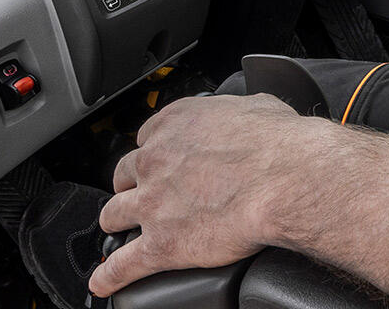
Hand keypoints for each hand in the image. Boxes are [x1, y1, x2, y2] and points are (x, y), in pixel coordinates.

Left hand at [89, 94, 325, 297]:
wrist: (284, 180)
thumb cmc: (278, 144)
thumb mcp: (257, 106)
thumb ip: (237, 111)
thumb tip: (246, 115)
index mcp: (176, 125)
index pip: (148, 136)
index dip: (155, 151)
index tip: (162, 159)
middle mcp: (155, 160)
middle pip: (124, 174)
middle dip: (131, 184)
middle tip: (144, 194)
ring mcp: (152, 204)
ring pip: (114, 214)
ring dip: (116, 222)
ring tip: (119, 232)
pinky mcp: (160, 244)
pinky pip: (123, 264)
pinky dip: (109, 275)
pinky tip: (104, 282)